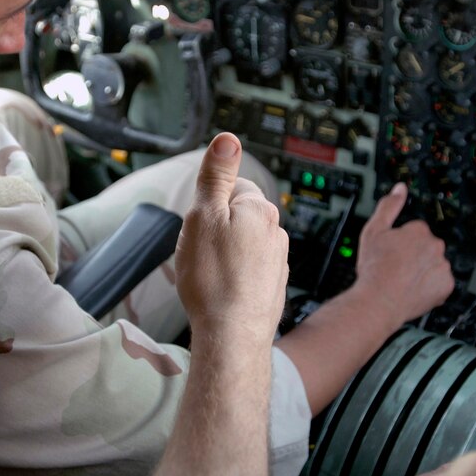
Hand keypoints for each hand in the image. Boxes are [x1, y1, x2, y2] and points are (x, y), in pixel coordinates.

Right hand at [175, 132, 288, 346]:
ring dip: (225, 254)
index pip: (231, 187)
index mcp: (259, 209)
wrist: (232, 336)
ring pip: (242, 245)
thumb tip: (228, 139)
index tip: (198, 223)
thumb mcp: (203, 216)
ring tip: (209, 276)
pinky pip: (248, 271)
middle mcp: (275, 231)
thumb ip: (216, 176)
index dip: (208, 203)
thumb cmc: (213, 278)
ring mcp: (277, 261)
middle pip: (237, 216)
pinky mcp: (273, 286)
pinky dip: (233, 276)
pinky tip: (221, 291)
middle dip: (216, 228)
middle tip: (199, 251)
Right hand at [352, 183, 453, 326]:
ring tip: (402, 280)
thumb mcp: (373, 230)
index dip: (401, 242)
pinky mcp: (446, 286)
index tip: (391, 251)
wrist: (379, 301)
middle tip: (396, 266)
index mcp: (419, 231)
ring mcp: (442, 267)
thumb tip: (399, 189)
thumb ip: (389, 206)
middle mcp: (435, 246)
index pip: (415, 231)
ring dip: (422, 270)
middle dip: (414, 255)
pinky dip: (430, 286)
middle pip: (426, 248)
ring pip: (433, 265)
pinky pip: (440, 284)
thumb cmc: (374, 268)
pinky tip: (413, 289)